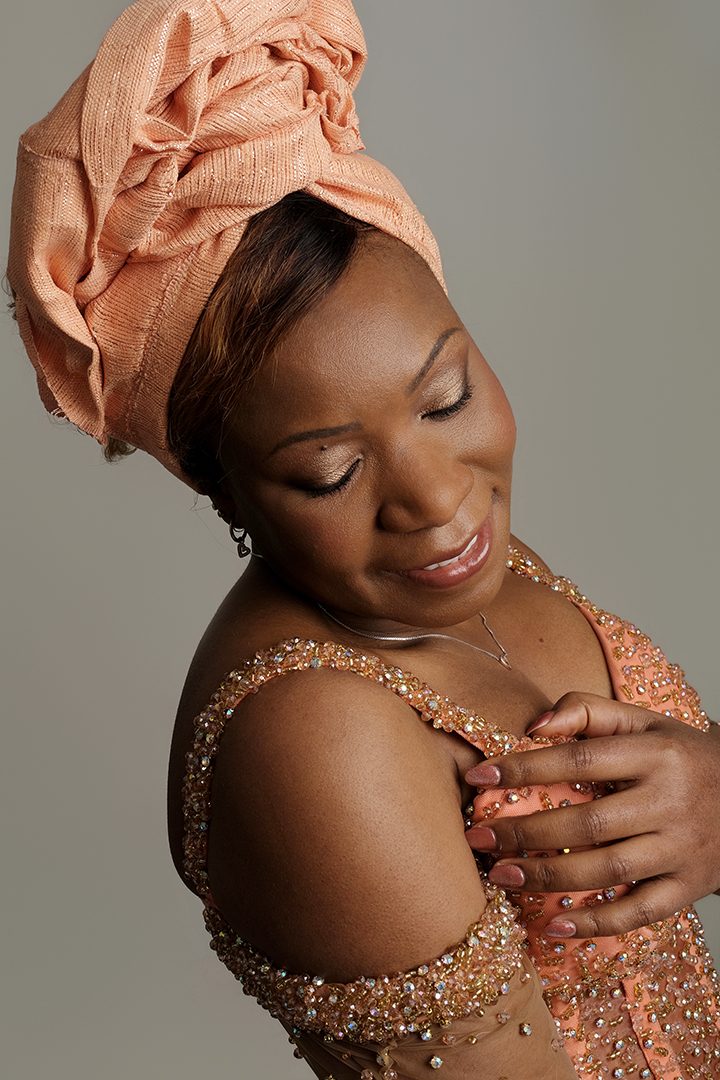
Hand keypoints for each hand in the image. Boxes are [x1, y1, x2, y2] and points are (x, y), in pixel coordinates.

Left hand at [464, 692, 719, 937]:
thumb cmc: (683, 755)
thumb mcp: (645, 721)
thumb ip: (587, 711)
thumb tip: (533, 726)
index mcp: (656, 755)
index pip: (581, 759)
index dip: (525, 768)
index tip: (478, 776)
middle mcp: (671, 802)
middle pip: (588, 823)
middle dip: (525, 833)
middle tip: (478, 839)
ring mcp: (682, 849)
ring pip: (608, 870)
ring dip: (548, 876)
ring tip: (501, 875)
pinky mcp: (689, 887)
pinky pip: (638, 912)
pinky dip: (595, 923)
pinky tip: (553, 924)